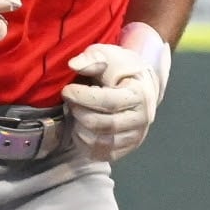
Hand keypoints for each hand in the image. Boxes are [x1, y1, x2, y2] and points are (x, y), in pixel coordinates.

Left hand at [62, 28, 167, 161]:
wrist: (138, 85)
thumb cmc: (120, 68)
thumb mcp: (107, 55)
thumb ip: (91, 58)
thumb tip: (73, 65)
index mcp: (140, 95)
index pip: (109, 102)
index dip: (83, 97)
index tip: (67, 90)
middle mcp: (142, 119)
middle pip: (101, 125)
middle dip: (79, 112)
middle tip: (70, 100)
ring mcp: (135, 137)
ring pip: (98, 142)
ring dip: (79, 127)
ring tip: (76, 111)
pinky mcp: (125, 150)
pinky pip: (97, 154)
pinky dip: (83, 142)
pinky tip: (81, 125)